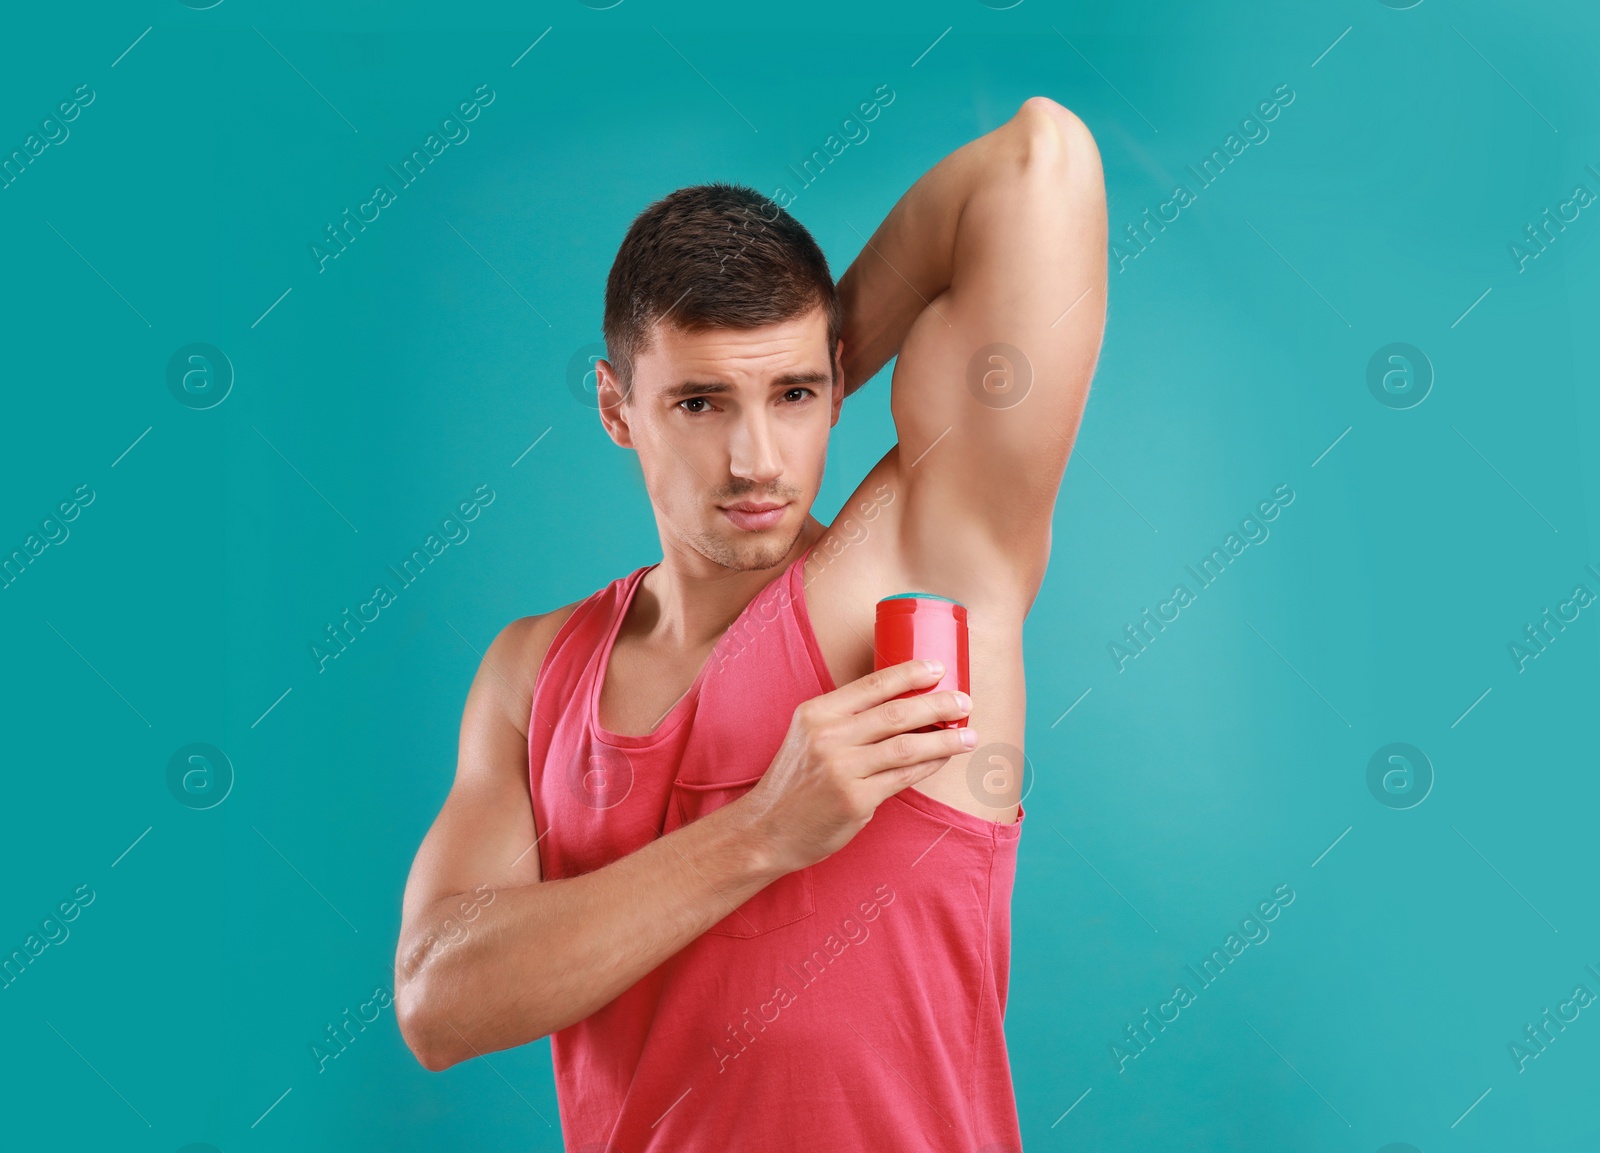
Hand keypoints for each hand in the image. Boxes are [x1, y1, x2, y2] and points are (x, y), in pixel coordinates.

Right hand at [737, 659, 976, 875]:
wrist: (766, 829)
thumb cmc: (794, 781)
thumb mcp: (807, 736)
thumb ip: (844, 720)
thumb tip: (902, 705)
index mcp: (817, 713)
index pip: (872, 684)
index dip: (910, 673)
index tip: (938, 668)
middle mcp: (828, 737)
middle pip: (897, 713)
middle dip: (938, 704)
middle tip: (965, 702)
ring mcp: (842, 769)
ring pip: (907, 747)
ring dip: (944, 740)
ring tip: (969, 736)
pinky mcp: (856, 800)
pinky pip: (903, 778)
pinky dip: (928, 766)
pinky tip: (943, 759)